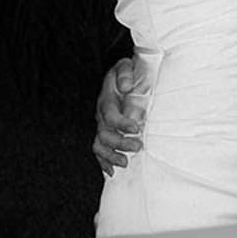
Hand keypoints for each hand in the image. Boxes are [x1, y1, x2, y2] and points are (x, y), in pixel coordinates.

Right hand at [92, 56, 145, 175]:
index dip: (122, 124)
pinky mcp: (103, 132)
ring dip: (111, 156)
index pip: (111, 116)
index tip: (136, 128)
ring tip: (125, 163)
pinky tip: (112, 171)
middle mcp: (101, 115)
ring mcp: (100, 125)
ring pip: (99, 145)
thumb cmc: (124, 72)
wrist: (117, 75)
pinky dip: (103, 162)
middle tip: (138, 147)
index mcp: (106, 101)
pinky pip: (98, 149)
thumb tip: (126, 86)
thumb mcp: (124, 66)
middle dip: (120, 143)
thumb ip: (125, 74)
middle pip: (105, 134)